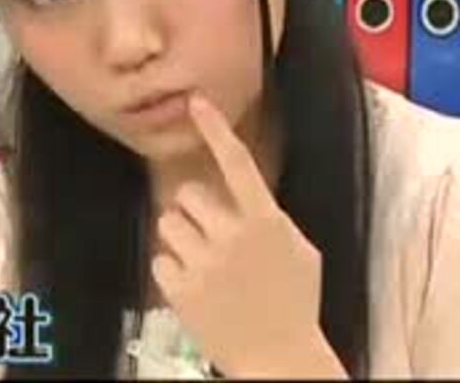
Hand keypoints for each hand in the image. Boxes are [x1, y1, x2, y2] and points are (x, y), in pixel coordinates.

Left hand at [151, 93, 347, 377]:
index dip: (216, 129)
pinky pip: (159, 258)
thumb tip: (248, 199)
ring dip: (182, 239)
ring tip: (206, 266)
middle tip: (214, 239)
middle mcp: (232, 235)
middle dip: (196, 212)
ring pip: (169, 223)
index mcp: (266, 221)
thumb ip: (272, 219)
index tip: (196, 101)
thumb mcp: (300, 250)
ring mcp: (204, 262)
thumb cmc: (295, 303)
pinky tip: (197, 288)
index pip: (237, 163)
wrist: (279, 358)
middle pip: (188, 194)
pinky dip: (173, 270)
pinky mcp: (180, 288)